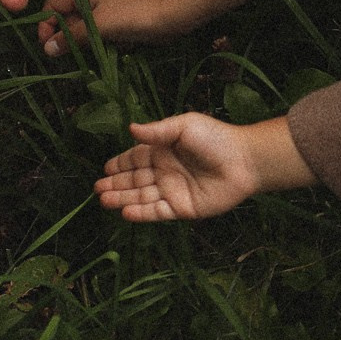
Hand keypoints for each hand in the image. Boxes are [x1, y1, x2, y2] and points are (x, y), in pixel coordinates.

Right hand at [38, 0, 190, 56]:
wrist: (170, 18)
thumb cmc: (134, 15)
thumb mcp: (99, 25)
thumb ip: (73, 36)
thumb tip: (47, 49)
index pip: (52, 5)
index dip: (46, 24)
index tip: (47, 46)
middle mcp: (90, 0)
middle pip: (64, 20)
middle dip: (64, 38)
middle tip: (64, 56)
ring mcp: (102, 13)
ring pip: (80, 31)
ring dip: (81, 45)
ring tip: (86, 55)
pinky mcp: (113, 26)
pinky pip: (96, 38)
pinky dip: (97, 46)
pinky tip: (106, 51)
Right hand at [94, 113, 266, 221]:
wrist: (244, 161)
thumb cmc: (216, 138)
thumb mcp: (184, 126)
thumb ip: (157, 131)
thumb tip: (130, 128)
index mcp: (165, 151)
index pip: (136, 159)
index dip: (120, 164)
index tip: (105, 169)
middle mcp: (166, 172)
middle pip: (135, 179)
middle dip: (116, 184)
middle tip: (97, 188)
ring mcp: (174, 191)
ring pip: (142, 196)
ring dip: (123, 198)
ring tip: (104, 200)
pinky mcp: (183, 208)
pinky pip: (158, 212)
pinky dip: (142, 213)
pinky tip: (126, 211)